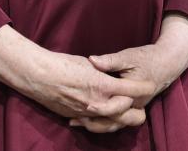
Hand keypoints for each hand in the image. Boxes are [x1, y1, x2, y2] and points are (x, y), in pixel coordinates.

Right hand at [23, 50, 155, 122]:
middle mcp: (97, 102)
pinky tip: (105, 118)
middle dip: (136, 110)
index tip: (149, 83)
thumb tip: (115, 76)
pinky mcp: (76, 118)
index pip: (131, 90)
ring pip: (112, 123)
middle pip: (127, 114)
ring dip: (121, 118)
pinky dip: (103, 122)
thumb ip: (104, 70)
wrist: (37, 76)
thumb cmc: (62, 64)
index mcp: (102, 85)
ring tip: (127, 112)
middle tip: (140, 103)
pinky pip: (95, 125)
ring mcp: (87, 113)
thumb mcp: (86, 63)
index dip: (143, 87)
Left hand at [76, 14, 187, 128]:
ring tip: (76, 122)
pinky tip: (88, 119)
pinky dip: (104, 121)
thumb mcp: (128, 56)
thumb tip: (92, 60)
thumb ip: (110, 60)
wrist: (167, 64)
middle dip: (94, 123)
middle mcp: (135, 105)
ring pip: (115, 124)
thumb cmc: (147, 58)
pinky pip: (117, 120)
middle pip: (114, 122)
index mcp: (134, 94)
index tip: (85, 104)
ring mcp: (135, 109)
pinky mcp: (132, 109)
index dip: (100, 107)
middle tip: (74, 120)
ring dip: (97, 125)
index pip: (116, 106)